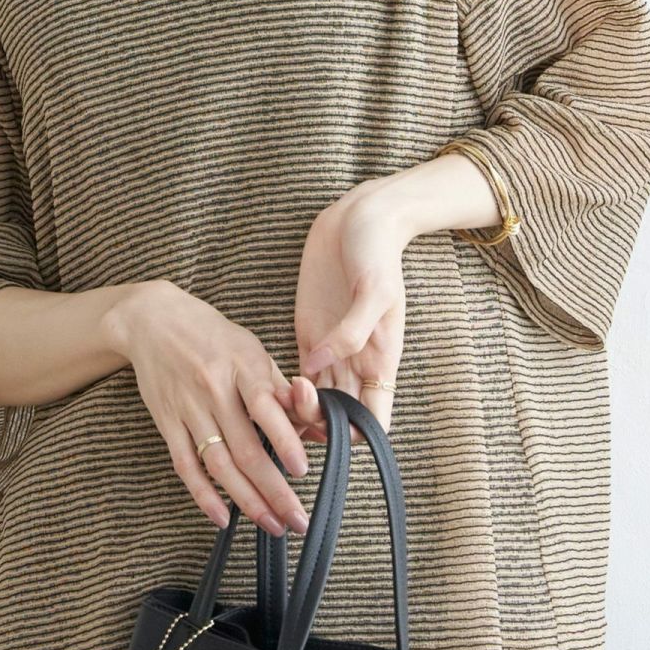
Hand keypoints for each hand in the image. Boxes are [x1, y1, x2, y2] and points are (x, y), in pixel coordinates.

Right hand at [118, 280, 311, 535]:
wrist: (151, 319)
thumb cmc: (212, 334)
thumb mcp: (250, 347)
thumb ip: (279, 386)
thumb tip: (314, 422)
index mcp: (242, 365)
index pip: (265, 408)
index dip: (284, 440)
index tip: (302, 470)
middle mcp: (214, 389)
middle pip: (245, 448)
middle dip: (274, 490)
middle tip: (297, 520)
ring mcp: (188, 408)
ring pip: (219, 464)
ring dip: (246, 500)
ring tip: (271, 524)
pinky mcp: (167, 422)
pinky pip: (186, 465)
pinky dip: (203, 494)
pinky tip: (223, 518)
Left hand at [278, 186, 408, 446]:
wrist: (361, 216)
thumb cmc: (377, 251)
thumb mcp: (375, 290)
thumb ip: (350, 332)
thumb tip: (317, 367)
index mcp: (381, 360)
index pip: (373, 420)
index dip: (353, 433)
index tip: (328, 420)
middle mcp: (357, 363)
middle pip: (338, 419)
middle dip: (315, 423)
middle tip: (295, 395)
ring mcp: (331, 350)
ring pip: (315, 403)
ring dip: (295, 411)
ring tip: (278, 391)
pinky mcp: (309, 334)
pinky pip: (297, 375)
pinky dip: (283, 389)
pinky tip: (267, 380)